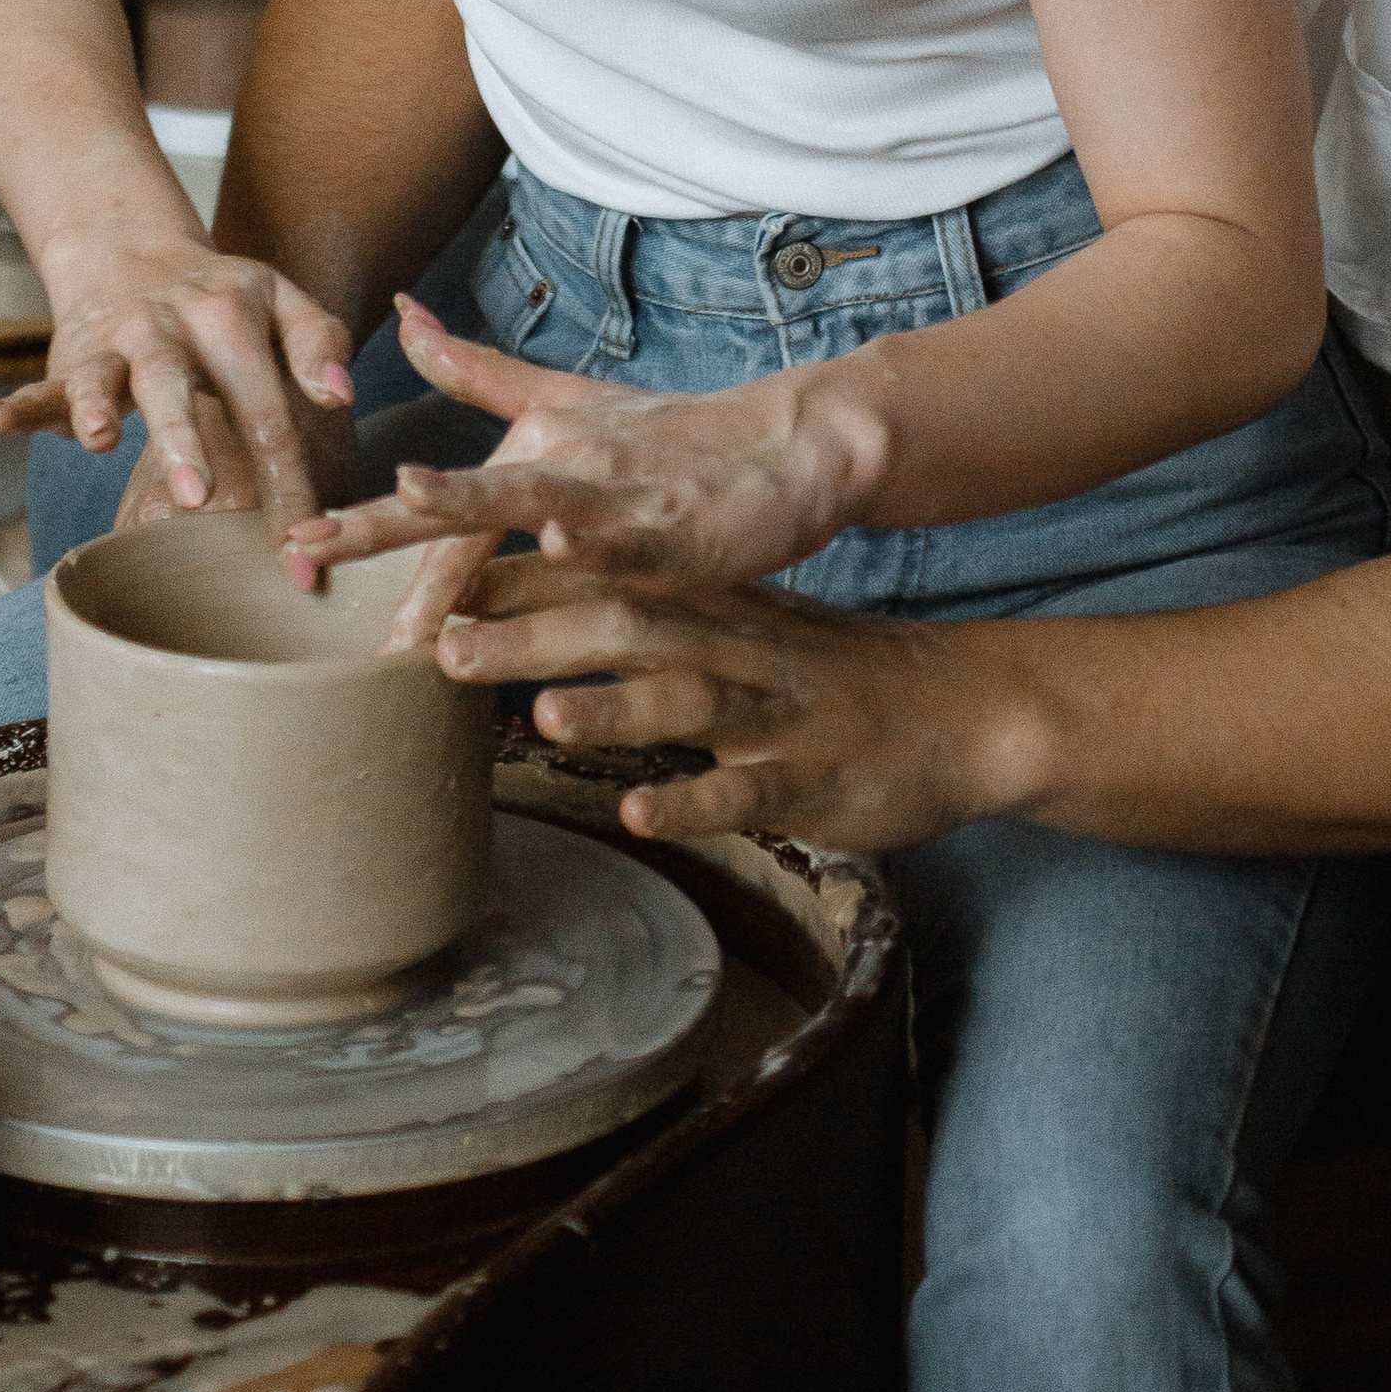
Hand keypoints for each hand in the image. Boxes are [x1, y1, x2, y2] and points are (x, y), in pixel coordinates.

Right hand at [0, 236, 354, 531]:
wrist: (134, 252)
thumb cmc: (225, 300)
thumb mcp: (282, 302)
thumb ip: (318, 342)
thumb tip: (341, 395)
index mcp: (235, 317)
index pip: (268, 408)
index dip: (289, 482)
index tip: (304, 553)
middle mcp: (171, 326)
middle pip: (180, 385)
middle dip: (188, 442)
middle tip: (203, 499)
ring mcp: (116, 342)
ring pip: (107, 377)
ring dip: (100, 407)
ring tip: (98, 439)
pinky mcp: (71, 360)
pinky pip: (41, 385)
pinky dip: (18, 405)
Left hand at [280, 299, 883, 630]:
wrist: (785, 445)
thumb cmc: (672, 437)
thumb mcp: (565, 401)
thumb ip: (476, 370)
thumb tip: (400, 313)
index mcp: (534, 446)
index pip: (436, 492)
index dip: (364, 518)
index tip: (297, 541)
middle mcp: (565, 465)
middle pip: (462, 497)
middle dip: (386, 524)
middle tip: (313, 547)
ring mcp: (619, 494)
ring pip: (534, 503)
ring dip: (475, 501)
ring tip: (416, 496)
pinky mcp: (675, 526)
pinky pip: (627, 535)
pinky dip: (594, 537)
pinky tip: (562, 544)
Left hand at [431, 555, 1035, 853]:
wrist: (957, 712)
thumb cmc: (826, 675)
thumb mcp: (739, 629)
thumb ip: (648, 620)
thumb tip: (536, 619)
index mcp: (709, 609)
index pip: (603, 580)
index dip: (519, 581)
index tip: (433, 582)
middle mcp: (732, 649)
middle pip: (625, 629)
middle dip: (535, 638)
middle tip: (447, 647)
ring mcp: (771, 714)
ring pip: (686, 701)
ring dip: (615, 707)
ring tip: (544, 715)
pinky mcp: (808, 778)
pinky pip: (746, 793)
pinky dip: (693, 799)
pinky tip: (640, 811)